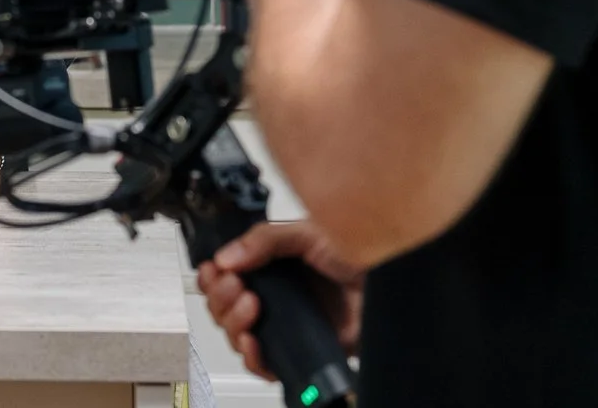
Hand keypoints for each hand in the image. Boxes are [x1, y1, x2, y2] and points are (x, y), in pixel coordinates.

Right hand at [197, 220, 363, 381]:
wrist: (384, 288)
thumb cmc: (355, 256)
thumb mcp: (305, 234)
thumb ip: (265, 239)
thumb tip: (228, 256)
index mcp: (269, 264)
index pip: (225, 273)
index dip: (213, 275)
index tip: (214, 271)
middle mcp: (271, 294)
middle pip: (223, 305)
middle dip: (219, 297)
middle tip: (233, 286)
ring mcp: (280, 323)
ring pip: (235, 334)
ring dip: (232, 322)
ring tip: (250, 306)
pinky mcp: (292, 351)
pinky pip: (260, 363)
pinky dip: (250, 356)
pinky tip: (254, 340)